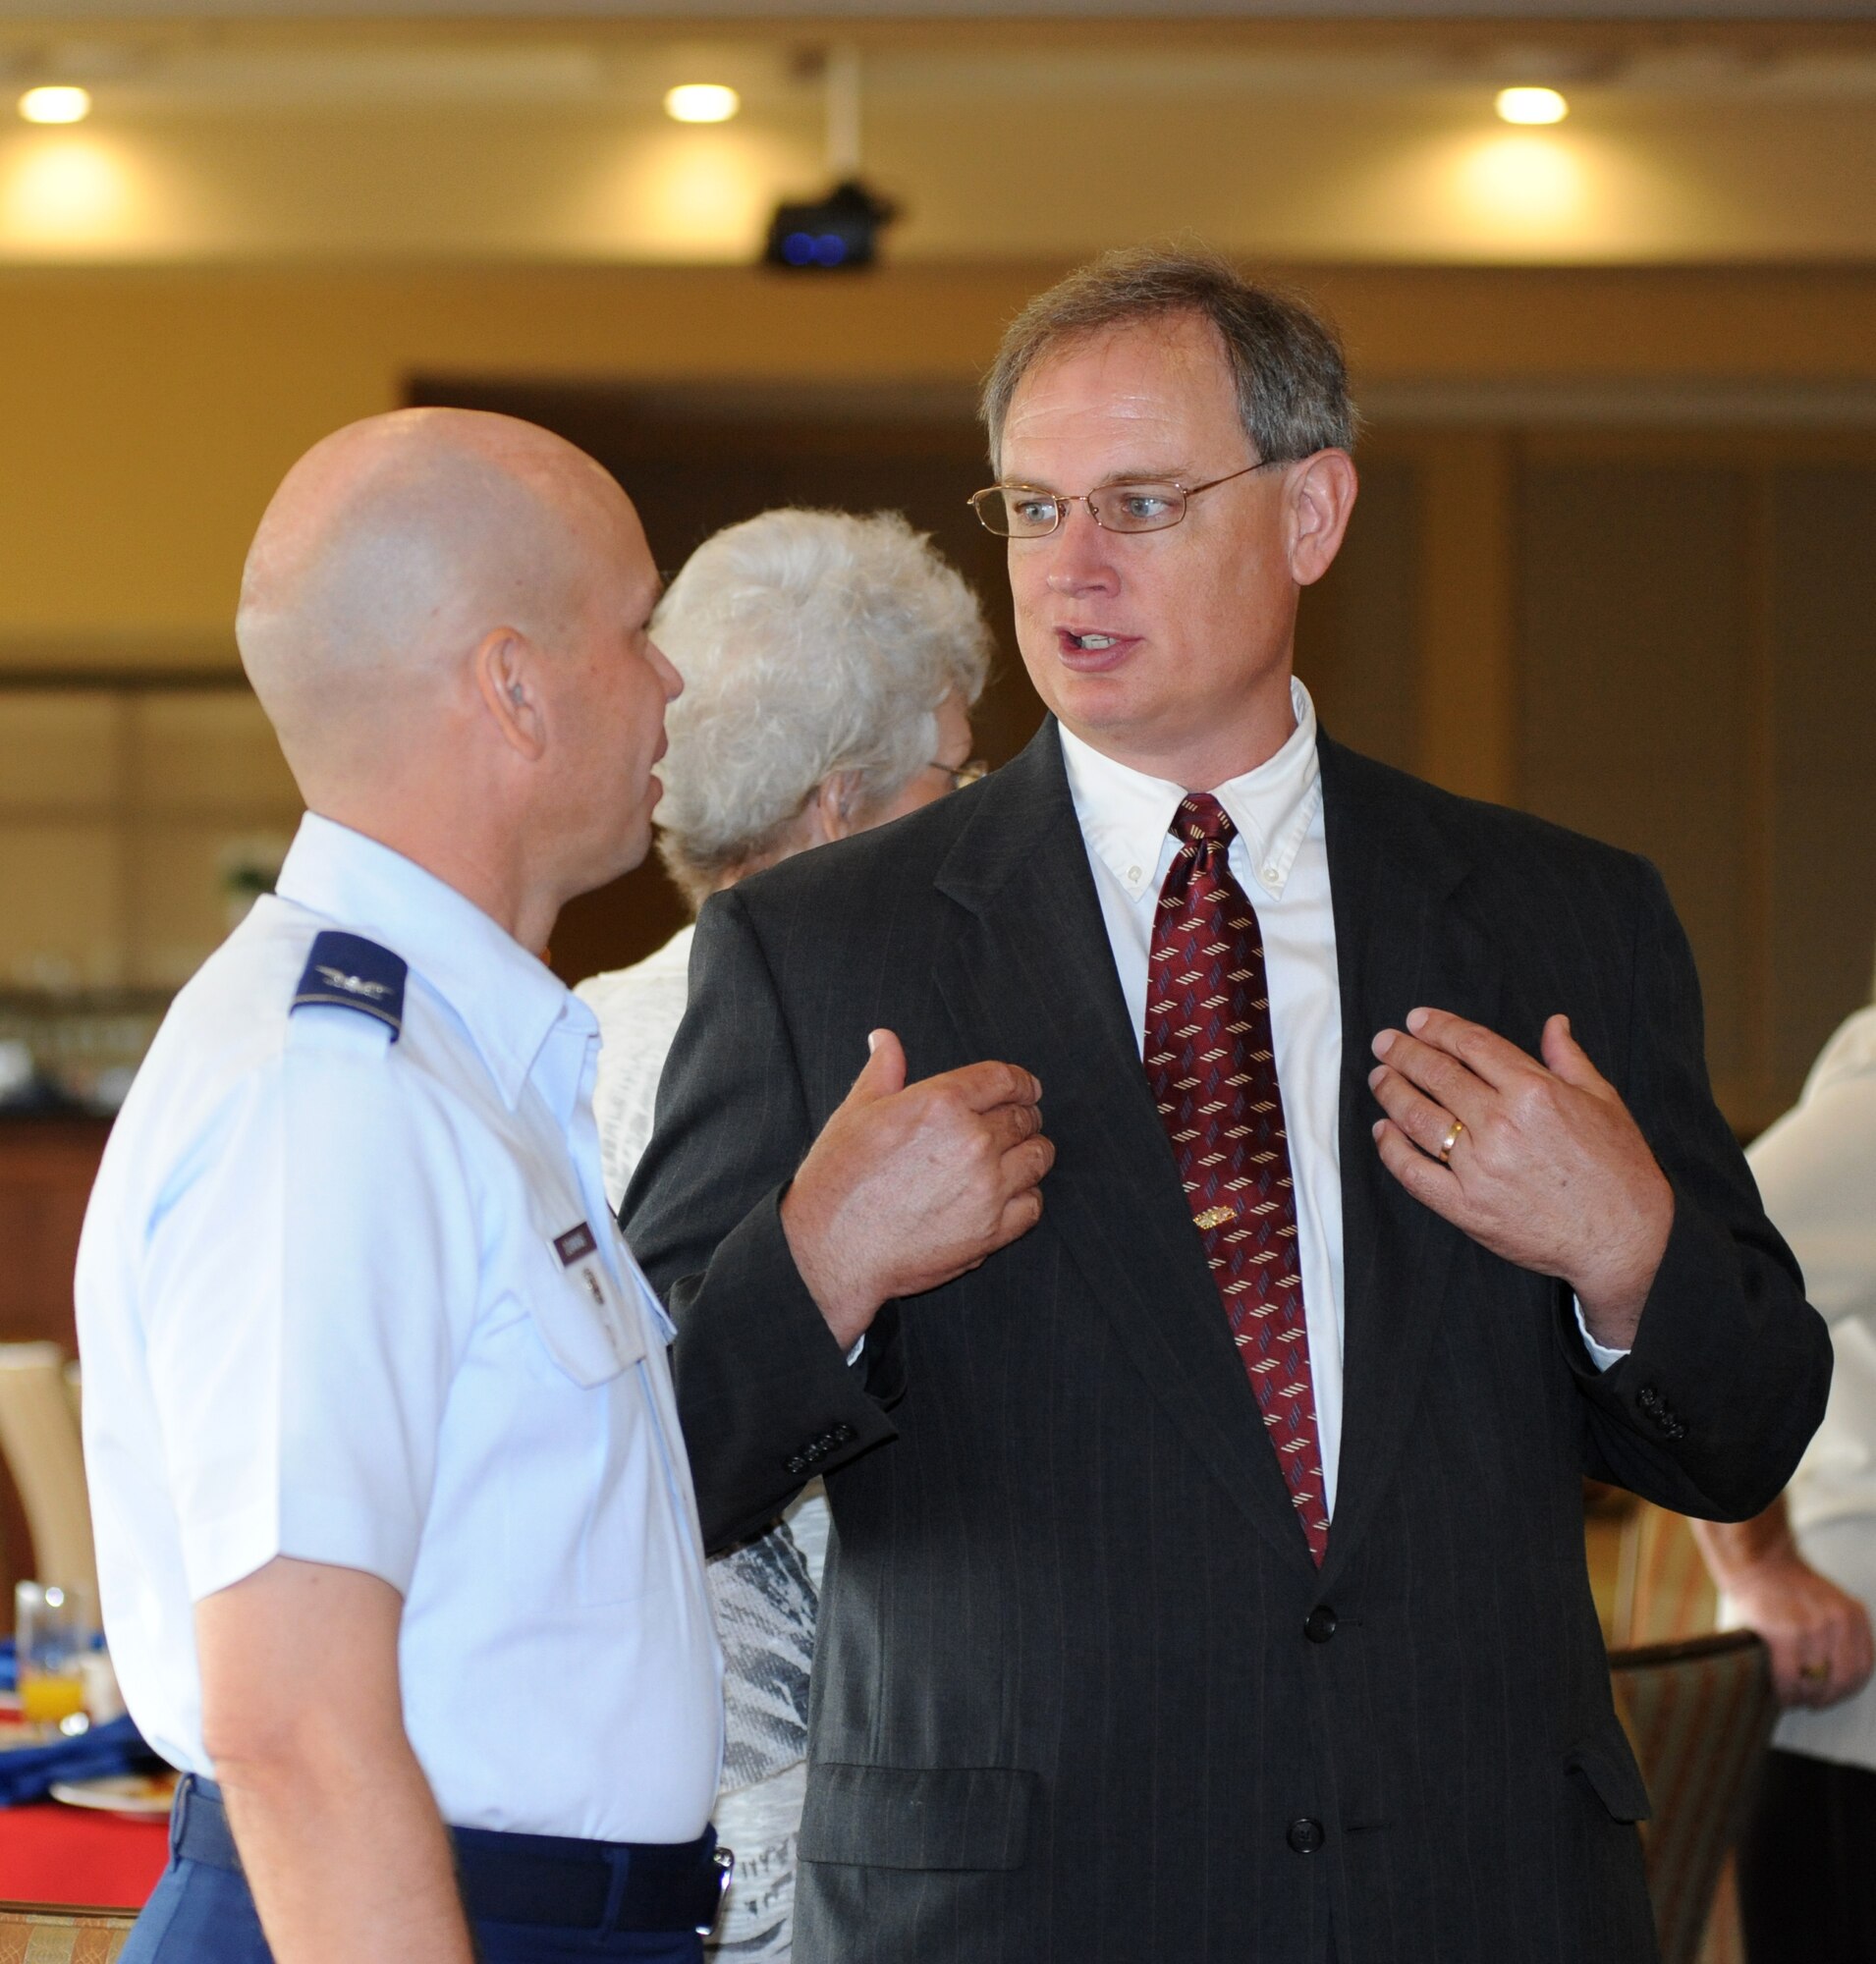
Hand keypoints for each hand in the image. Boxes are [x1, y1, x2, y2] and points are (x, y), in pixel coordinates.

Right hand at [780, 1030, 1052, 1349]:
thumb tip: (884, 1039)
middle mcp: (973, 1141)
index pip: (1004, 1079)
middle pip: (1023, 1117)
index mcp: (941, 1103)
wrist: (832, 1249)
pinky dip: (1027, 1195)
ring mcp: (986, 1188)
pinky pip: (1033, 1204)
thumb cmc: (838, 1179)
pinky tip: (1012, 1193)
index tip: (1027, 1088)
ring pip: (1037, 1158)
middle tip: (1018, 1122)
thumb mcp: (856, 1112)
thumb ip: (883, 1070)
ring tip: (1019, 1155)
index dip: (1021, 1082)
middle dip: (1024, 1116)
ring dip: (1031, 1152)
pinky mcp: (991, 1231)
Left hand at [1368, 1008, 1673, 1350]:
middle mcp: (1501, 1124)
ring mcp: (1479, 1167)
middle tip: (1384, 1042)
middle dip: (1405, 1053)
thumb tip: (1553, 1023)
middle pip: (1438, 1075)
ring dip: (1392, 1093)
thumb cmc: (1619, 1170)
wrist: (1626, 1240)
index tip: (1416, 1019)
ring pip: (1419, 1118)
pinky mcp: (1466, 1207)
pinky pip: (1414, 1172)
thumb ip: (1569, 1059)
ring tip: (1380, 1077)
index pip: (1471, 1046)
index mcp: (1534, 1092)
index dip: (1438, 1028)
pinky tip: (1383, 1132)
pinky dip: (1392, 1149)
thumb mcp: (1604, 1102)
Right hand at [1716, 1549, 1875, 1709]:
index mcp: (1854, 1616)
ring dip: (1806, 1698)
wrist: (1759, 1563)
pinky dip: (1786, 1693)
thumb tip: (1837, 1679)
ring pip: (1816, 1682)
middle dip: (1828, 1698)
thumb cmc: (1789, 1587)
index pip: (1863, 1666)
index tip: (1834, 1695)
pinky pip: (1788, 1677)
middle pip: (1843, 1678)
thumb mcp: (1830, 1604)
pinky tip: (1781, 1696)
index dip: (1848, 1688)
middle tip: (1814, 1703)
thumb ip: (1841, 1633)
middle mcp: (1838, 1622)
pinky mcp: (1784, 1635)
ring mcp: (1812, 1628)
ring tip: (1796, 1699)